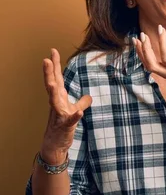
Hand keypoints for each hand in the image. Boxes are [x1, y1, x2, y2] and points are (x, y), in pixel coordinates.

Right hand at [41, 49, 91, 163]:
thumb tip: (89, 96)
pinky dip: (75, 116)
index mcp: (59, 97)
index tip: (53, 51)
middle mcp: (56, 103)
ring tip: (52, 82)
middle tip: (46, 60)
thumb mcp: (73, 110)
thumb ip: (82, 101)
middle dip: (49, 73)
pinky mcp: (65, 125)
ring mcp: (59, 114)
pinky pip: (70, 120)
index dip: (55, 65)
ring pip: (54, 101)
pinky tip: (79, 112)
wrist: (56, 143)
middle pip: (52, 85)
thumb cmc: (63, 124)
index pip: (57, 78)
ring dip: (53, 92)